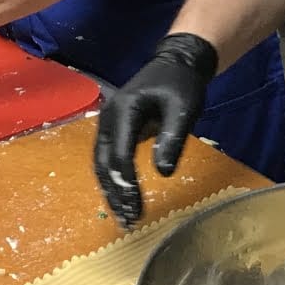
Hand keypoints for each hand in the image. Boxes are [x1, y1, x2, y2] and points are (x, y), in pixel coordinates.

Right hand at [94, 34, 217, 225]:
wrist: (176, 63)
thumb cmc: (182, 84)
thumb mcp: (183, 109)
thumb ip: (172, 139)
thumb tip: (163, 173)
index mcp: (124, 111)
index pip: (120, 155)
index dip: (127, 184)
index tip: (137, 208)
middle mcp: (109, 118)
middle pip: (104, 163)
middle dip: (115, 194)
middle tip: (127, 220)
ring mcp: (108, 123)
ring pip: (101, 163)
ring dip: (110, 190)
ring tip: (122, 216)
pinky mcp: (113, 129)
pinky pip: (107, 158)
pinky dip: (112, 179)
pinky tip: (121, 196)